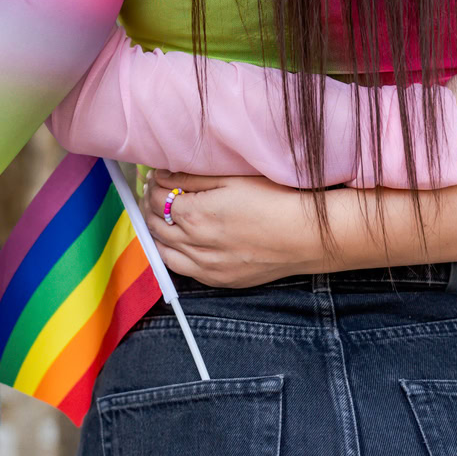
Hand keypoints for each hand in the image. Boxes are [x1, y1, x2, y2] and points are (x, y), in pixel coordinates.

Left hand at [142, 171, 319, 288]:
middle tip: (155, 193)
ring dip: (157, 231)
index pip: (156, 198)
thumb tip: (162, 176)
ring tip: (163, 216)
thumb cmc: (275, 200)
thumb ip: (191, 177)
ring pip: (162, 250)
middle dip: (149, 206)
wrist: (307, 236)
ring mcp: (206, 266)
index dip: (153, 184)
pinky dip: (172, 253)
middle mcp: (195, 244)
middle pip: (154, 224)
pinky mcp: (218, 280)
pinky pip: (181, 269)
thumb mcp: (232, 178)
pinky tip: (179, 241)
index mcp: (196, 215)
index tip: (157, 177)